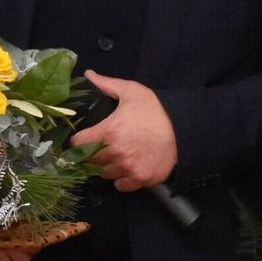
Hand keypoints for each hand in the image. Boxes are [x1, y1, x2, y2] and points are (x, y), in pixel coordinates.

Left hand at [70, 70, 176, 191]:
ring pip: (104, 174)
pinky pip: (121, 185)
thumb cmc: (155, 109)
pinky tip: (127, 167)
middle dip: (93, 153)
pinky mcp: (140, 179)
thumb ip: (106, 84)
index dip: (79, 140)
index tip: (84, 138)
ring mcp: (127, 169)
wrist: (183, 128)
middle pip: (90, 161)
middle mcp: (114, 154)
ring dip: (107, 166)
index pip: (78, 144)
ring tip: (116, 155)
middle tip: (102, 146)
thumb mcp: (131, 91)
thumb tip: (88, 74)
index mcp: (107, 132)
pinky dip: (121, 179)